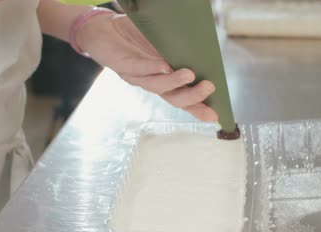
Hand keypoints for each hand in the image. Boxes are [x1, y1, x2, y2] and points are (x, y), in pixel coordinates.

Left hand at [76, 12, 217, 121]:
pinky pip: (138, 68)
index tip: (216, 115)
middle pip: (173, 98)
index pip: (183, 99)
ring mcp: (136, 77)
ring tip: (189, 74)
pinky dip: (152, 67)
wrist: (104, 28)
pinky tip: (164, 65)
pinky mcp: (122, 65)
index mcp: (163, 81)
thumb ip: (178, 50)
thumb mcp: (163, 43)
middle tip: (209, 87)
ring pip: (156, 86)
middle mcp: (150, 83)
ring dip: (174, 82)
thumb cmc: (136, 36)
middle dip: (192, 96)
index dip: (198, 108)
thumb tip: (200, 50)